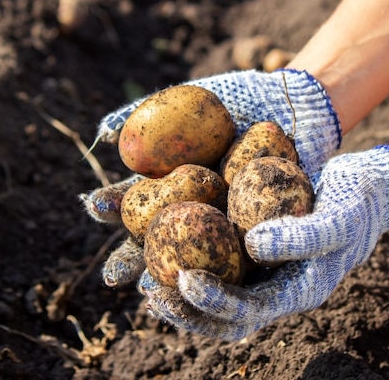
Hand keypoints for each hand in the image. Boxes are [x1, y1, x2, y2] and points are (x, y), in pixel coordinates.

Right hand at [83, 69, 341, 286]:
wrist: (294, 104)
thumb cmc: (241, 98)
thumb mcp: (193, 97)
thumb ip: (148, 112)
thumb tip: (103, 133)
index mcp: (170, 181)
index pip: (133, 199)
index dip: (112, 205)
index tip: (95, 207)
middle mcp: (191, 209)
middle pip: (154, 239)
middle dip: (131, 259)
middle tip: (115, 276)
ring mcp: (222, 224)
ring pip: (189, 258)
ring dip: (169, 277)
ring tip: (151, 290)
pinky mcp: (256, 236)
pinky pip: (234, 260)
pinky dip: (218, 275)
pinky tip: (205, 287)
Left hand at [140, 145, 388, 339]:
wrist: (363, 192)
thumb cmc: (356, 206)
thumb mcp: (338, 218)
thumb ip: (302, 236)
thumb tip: (252, 246)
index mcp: (294, 292)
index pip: (249, 311)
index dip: (215, 302)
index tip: (184, 280)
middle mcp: (271, 288)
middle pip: (222, 316)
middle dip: (186, 310)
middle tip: (151, 292)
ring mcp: (259, 271)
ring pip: (214, 294)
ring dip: (179, 292)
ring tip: (144, 279)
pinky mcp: (249, 247)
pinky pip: (216, 260)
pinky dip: (189, 258)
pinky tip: (162, 243)